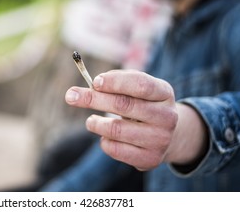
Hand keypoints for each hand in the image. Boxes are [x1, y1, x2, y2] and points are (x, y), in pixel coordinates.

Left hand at [65, 70, 207, 170]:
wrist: (168, 135)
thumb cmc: (144, 104)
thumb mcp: (138, 88)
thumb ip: (118, 80)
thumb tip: (93, 86)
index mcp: (164, 93)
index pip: (140, 85)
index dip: (115, 82)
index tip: (94, 81)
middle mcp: (167, 116)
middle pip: (124, 105)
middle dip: (93, 99)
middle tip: (71, 96)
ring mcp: (160, 140)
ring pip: (116, 129)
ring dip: (95, 123)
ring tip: (90, 121)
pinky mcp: (150, 159)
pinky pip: (115, 149)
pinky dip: (104, 141)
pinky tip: (105, 136)